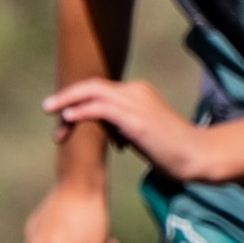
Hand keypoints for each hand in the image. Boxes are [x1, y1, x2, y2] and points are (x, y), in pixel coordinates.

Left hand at [44, 77, 213, 180]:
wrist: (196, 156)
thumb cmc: (172, 150)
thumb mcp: (142, 132)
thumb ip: (123, 126)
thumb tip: (105, 132)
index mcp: (138, 92)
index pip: (100, 89)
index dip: (78, 100)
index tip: (64, 117)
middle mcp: (136, 91)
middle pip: (93, 86)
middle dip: (67, 96)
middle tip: (47, 108)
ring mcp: (137, 103)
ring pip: (93, 93)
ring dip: (68, 102)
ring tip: (51, 112)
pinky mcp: (137, 118)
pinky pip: (102, 108)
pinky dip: (82, 111)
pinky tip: (69, 118)